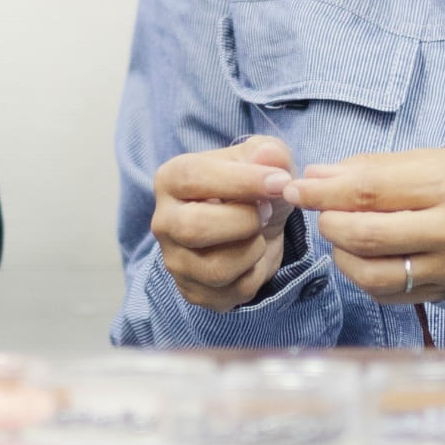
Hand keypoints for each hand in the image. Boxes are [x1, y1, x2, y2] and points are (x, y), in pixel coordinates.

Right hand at [149, 135, 295, 311]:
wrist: (254, 227)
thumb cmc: (252, 187)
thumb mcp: (263, 159)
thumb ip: (269, 152)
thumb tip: (269, 156)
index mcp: (171, 180)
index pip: (193, 178)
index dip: (241, 180)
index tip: (280, 181)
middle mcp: (163, 222)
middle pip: (194, 228)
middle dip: (245, 220)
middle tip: (267, 211)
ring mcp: (176, 261)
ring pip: (217, 267)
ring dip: (254, 249)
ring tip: (258, 233)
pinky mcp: (194, 292)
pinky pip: (234, 290)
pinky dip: (257, 272)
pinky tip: (254, 256)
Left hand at [279, 147, 444, 303]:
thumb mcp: (426, 161)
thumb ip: (370, 169)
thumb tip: (316, 177)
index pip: (369, 191)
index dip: (324, 192)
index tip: (297, 188)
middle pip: (367, 235)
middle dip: (330, 222)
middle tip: (322, 211)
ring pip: (372, 273)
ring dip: (342, 253)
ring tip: (343, 234)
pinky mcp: (443, 293)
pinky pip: (386, 293)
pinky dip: (362, 276)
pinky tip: (364, 256)